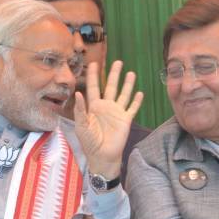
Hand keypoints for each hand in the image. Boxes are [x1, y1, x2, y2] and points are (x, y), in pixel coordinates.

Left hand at [74, 61, 143, 178]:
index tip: (94, 63)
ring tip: (131, 73)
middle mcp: (106, 107)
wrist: (102, 156)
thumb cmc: (89, 142)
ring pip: (124, 94)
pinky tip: (140, 92)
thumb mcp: (81, 126)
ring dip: (127, 84)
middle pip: (111, 87)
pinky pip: (132, 108)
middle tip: (118, 62)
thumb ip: (80, 110)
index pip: (94, 87)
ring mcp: (117, 113)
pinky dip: (136, 101)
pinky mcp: (126, 120)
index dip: (94, 76)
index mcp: (94, 107)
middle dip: (114, 74)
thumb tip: (78, 93)